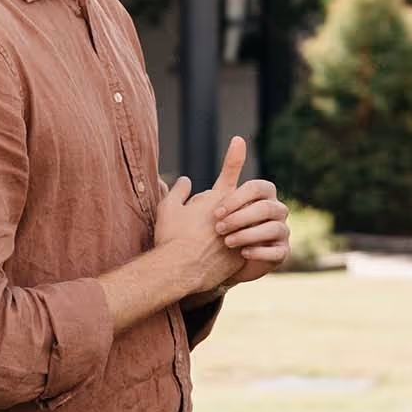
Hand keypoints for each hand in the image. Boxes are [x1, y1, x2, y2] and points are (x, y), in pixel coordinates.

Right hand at [153, 138, 248, 297]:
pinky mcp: (243, 254)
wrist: (180, 270)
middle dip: (209, 216)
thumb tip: (185, 180)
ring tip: (196, 248)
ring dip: (216, 236)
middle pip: (223, 207)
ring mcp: (242, 232)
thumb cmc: (172, 237)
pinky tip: (208, 261)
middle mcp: (235, 213)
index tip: (239, 140)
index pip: (228, 171)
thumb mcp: (168, 208)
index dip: (235, 155)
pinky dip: (223, 254)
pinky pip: (234, 249)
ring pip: (229, 228)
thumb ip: (177, 191)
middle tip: (190, 231)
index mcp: (218, 198)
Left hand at [214, 170, 289, 284]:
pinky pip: (277, 252)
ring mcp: (282, 232)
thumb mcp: (223, 197)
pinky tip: (242, 254)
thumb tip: (238, 138)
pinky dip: (260, 252)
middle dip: (241, 217)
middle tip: (218, 228)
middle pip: (266, 208)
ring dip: (248, 234)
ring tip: (227, 242)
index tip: (215, 212)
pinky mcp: (282, 253)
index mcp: (264, 195)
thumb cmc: (225, 225)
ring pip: (274, 229)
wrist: (225, 260)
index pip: (257, 188)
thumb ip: (231, 169)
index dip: (237, 198)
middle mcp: (277, 211)